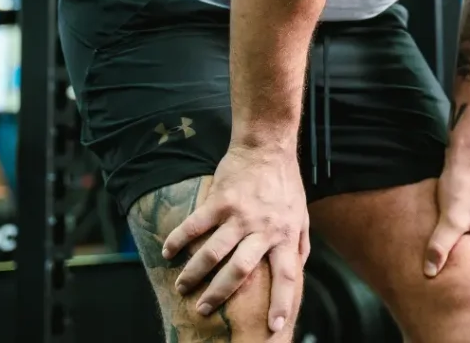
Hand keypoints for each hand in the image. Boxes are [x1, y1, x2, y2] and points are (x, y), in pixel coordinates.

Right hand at [161, 144, 309, 330]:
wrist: (267, 146)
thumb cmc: (285, 183)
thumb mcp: (302, 214)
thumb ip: (300, 244)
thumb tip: (299, 273)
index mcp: (285, 234)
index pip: (287, 275)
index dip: (281, 302)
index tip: (274, 328)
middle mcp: (263, 228)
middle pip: (240, 270)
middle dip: (219, 294)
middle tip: (203, 310)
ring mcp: (240, 214)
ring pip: (213, 252)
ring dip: (194, 274)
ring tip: (182, 287)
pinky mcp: (220, 200)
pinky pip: (195, 225)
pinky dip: (178, 240)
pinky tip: (167, 252)